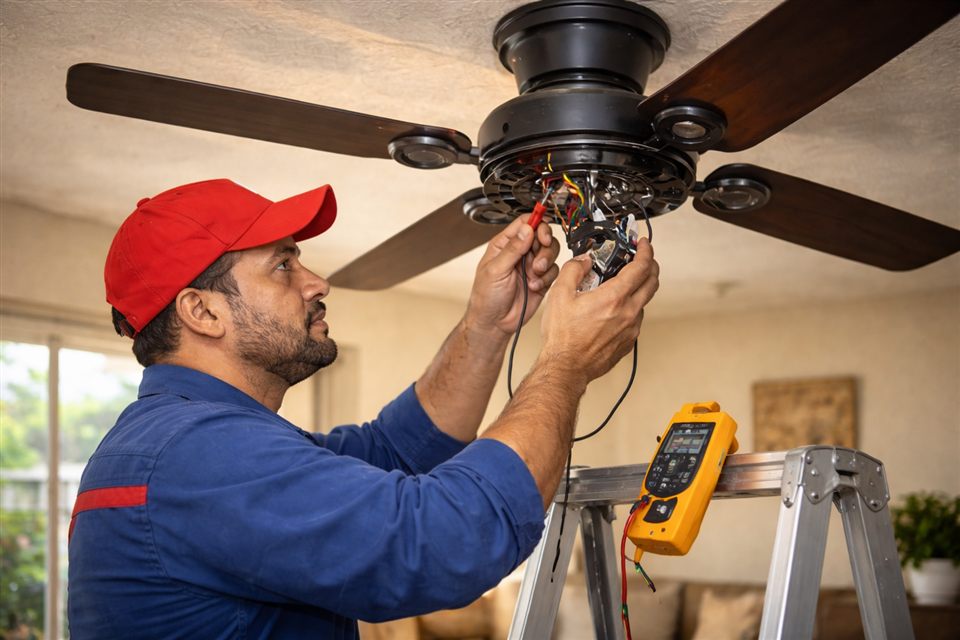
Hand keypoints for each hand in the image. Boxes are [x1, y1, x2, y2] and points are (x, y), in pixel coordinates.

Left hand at [464, 215, 560, 336]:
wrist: (494, 323)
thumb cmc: (486, 298)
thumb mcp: (496, 270)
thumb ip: (512, 249)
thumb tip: (526, 229)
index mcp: (505, 244)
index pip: (525, 223)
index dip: (537, 225)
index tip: (542, 235)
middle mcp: (520, 252)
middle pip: (543, 235)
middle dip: (545, 247)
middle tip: (538, 261)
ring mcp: (532, 266)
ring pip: (551, 252)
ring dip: (546, 263)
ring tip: (535, 274)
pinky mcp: (542, 280)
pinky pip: (554, 271)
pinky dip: (547, 278)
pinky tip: (534, 286)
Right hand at [539, 238, 658, 383]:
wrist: (566, 367)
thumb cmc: (563, 337)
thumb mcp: (560, 294)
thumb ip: (574, 270)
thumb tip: (584, 261)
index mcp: (614, 298)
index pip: (642, 267)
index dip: (646, 251)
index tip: (644, 245)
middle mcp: (628, 313)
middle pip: (652, 282)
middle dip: (650, 266)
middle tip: (641, 259)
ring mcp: (631, 329)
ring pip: (644, 301)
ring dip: (639, 289)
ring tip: (621, 286)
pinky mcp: (628, 342)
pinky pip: (636, 319)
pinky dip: (631, 308)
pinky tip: (614, 309)